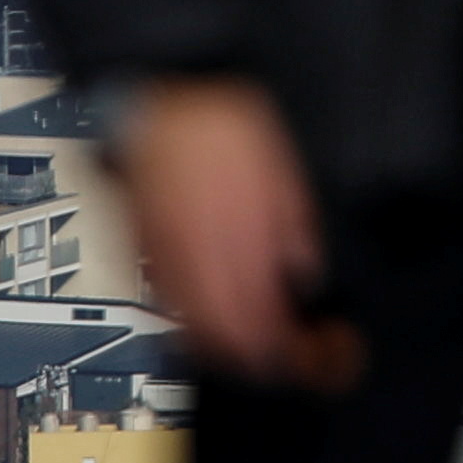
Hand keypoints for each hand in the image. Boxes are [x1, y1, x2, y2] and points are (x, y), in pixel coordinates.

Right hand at [116, 75, 357, 392]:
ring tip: (256, 335)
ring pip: (196, 335)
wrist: (155, 106)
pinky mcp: (144, 258)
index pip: (268, 332)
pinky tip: (217, 307)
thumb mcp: (283, 173)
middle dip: (263, 357)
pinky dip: (199, 321)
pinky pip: (173, 308)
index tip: (319, 349)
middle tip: (289, 349)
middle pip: (230, 346)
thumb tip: (306, 274)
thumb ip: (296, 230)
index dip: (297, 353)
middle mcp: (200, 269)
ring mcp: (167, 268)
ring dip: (229, 345)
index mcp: (240, 250)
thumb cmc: (218, 129)